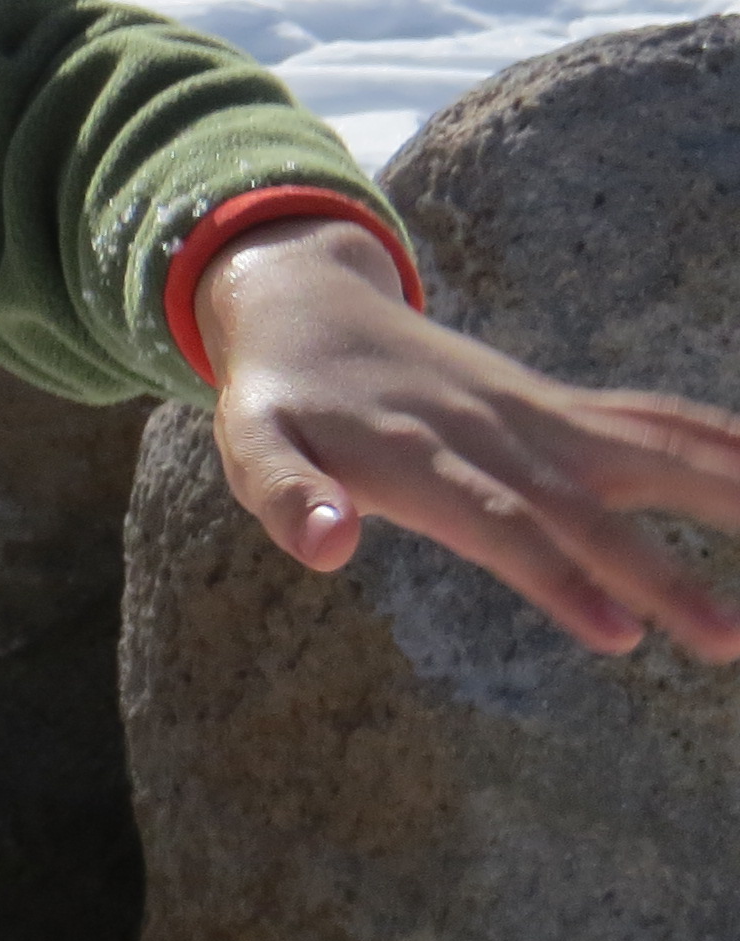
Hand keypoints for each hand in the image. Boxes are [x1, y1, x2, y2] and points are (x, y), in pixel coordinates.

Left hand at [195, 215, 739, 658]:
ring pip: (650, 453)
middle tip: (727, 638)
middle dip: (660, 573)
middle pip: (587, 508)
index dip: (556, 575)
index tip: (620, 631)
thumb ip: (281, 494)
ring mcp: (540, 416)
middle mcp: (496, 432)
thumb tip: (324, 547)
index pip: (498, 524)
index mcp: (421, 456)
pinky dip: (723, 445)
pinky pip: (657, 424)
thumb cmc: (279, 395)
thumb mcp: (248, 442)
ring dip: (728, 495)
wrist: (307, 302)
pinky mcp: (563, 408)